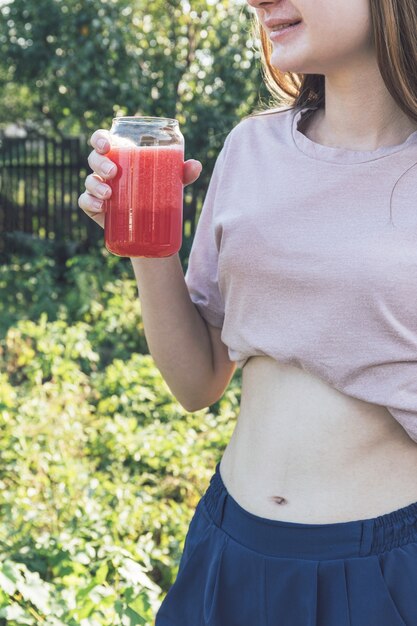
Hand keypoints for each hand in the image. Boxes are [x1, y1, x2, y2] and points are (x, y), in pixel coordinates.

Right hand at [78, 129, 202, 228]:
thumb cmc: (157, 195)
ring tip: (109, 195)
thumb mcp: (170, 184)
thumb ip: (182, 173)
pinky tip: (100, 207)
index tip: (107, 145)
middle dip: (100, 163)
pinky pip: (84, 202)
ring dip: (95, 185)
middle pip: (94, 158)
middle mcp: (105, 170)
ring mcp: (98, 189)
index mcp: (120, 156)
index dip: (100, 138)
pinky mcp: (95, 208)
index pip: (103, 140)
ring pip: (89, 180)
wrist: (149, 228)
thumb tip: (196, 166)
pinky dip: (89, 202)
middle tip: (113, 173)